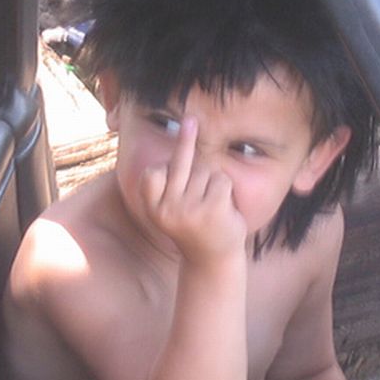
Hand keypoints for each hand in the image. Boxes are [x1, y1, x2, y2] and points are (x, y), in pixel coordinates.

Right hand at [139, 117, 247, 265]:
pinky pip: (221, 180)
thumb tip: (184, 130)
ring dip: (213, 180)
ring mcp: (189, 210)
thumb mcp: (173, 207)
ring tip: (212, 202)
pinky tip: (224, 207)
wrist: (214, 261)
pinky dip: (227, 189)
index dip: (164, 165)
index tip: (168, 154)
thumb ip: (172, 180)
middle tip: (190, 118)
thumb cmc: (195, 226)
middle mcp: (167, 209)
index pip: (152, 173)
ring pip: (205, 170)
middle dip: (187, 138)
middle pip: (180, 163)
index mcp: (153, 209)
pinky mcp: (212, 210)